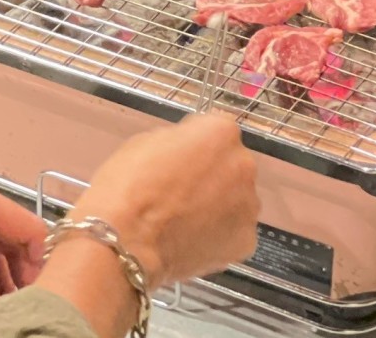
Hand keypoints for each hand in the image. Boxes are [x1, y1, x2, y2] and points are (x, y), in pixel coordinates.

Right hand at [66, 113, 259, 288]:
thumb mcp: (149, 141)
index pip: (217, 132)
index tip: (179, 160)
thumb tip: (188, 154)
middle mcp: (244, 165)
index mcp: (221, 132)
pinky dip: (218, 236)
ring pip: (236, 200)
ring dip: (219, 206)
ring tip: (186, 221)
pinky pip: (233, 232)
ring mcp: (248, 207)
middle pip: (231, 165)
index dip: (196, 146)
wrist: (126, 241)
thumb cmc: (130, 183)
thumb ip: (181, 142)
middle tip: (182, 192)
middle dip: (213, 175)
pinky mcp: (245, 242)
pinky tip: (192, 241)